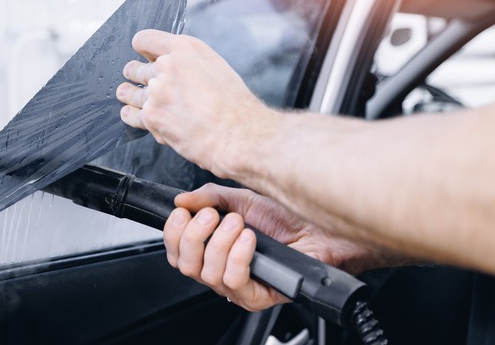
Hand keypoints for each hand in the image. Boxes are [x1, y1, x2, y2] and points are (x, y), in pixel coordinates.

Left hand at [115, 29, 277, 177]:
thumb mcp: (216, 67)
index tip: (142, 54)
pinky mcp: (151, 116)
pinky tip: (131, 113)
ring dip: (129, 93)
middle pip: (136, 67)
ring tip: (126, 93)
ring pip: (129, 91)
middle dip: (136, 73)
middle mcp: (167, 66)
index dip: (143, 48)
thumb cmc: (234, 105)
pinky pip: (130, 114)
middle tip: (134, 76)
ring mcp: (156, 91)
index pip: (146, 40)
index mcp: (185, 49)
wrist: (237, 134)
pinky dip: (131, 114)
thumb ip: (190, 62)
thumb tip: (175, 66)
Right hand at [163, 184, 377, 311]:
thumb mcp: (241, 199)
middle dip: (194, 235)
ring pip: (206, 273)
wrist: (322, 230)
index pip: (174, 251)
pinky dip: (238, 256)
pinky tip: (251, 240)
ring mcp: (238, 286)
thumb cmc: (289, 217)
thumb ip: (209, 198)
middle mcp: (220, 269)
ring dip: (221, 242)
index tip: (183, 212)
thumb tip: (181, 201)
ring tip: (240, 225)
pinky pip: (233, 282)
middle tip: (213, 216)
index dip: (172, 232)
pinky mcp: (257, 296)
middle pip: (183, 264)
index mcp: (212, 249)